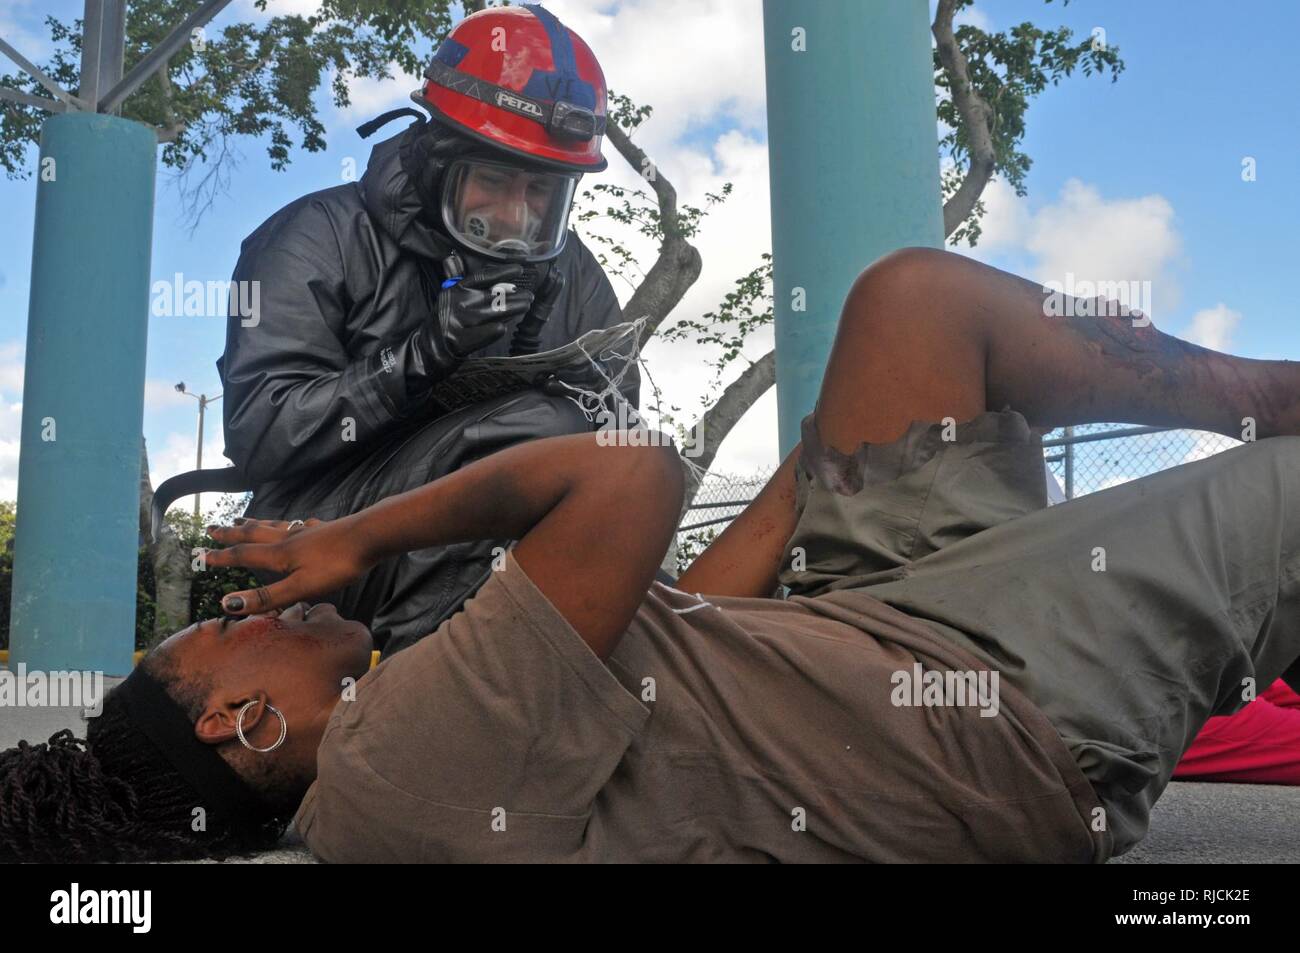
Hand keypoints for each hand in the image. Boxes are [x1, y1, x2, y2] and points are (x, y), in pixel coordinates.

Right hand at [202, 517, 374, 614]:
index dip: (222, 557)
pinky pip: (300, 524)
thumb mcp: (301, 587)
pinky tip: (298, 523)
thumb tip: (228, 604)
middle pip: (254, 534)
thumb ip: (268, 597)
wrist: (371, 535)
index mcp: (280, 554)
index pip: (244, 555)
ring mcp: (308, 531)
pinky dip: (289, 523)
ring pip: (275, 525)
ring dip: (255, 524)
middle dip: (232, 533)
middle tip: (213, 528)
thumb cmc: (338, 564)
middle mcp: (289, 538)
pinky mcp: (326, 529)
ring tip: (243, 519)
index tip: (202, 555)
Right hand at [420, 259, 535, 375]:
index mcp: (457, 289)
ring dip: (515, 309)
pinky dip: (497, 330)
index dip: (502, 272)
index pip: (483, 277)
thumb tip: (460, 260)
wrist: (429, 346)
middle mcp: (460, 302)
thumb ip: (457, 279)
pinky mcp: (463, 340)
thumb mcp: (448, 296)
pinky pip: (486, 333)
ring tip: (526, 306)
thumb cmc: (444, 319)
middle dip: (516, 295)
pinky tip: (505, 327)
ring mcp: (462, 321)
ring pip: (496, 313)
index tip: (519, 269)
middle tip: (529, 295)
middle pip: (495, 296)